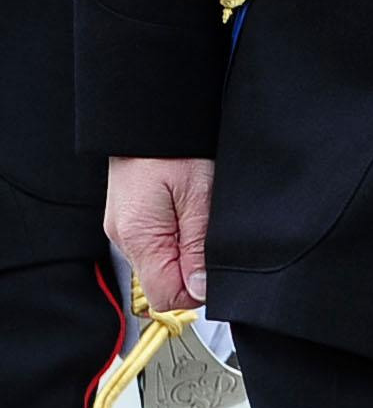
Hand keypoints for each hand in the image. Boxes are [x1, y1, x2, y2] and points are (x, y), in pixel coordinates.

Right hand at [105, 156, 215, 312]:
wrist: (153, 111)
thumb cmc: (175, 143)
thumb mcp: (199, 194)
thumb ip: (198, 246)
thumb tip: (200, 288)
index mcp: (138, 236)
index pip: (166, 297)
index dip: (196, 287)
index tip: (213, 263)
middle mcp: (125, 237)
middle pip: (162, 281)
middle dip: (191, 266)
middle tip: (207, 227)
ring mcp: (124, 227)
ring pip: (160, 262)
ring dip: (184, 248)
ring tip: (196, 211)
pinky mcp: (130, 216)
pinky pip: (155, 241)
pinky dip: (175, 234)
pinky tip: (186, 208)